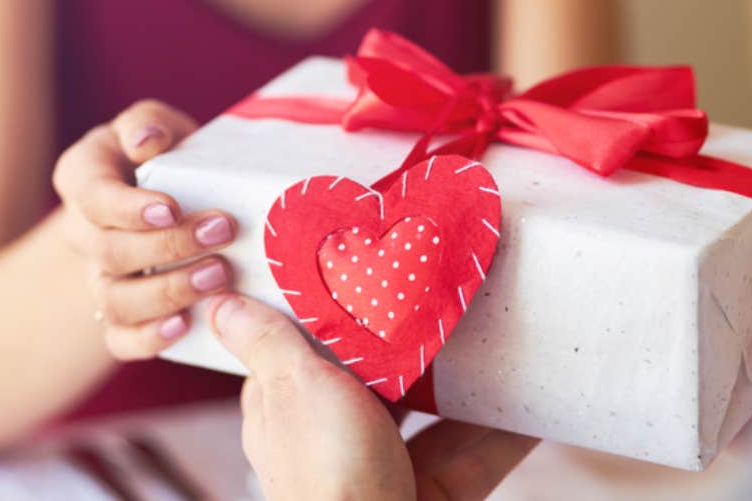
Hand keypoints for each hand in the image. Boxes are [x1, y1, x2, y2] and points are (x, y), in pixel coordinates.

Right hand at [52, 100, 236, 359]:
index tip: (172, 208)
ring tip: (219, 276)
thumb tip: (147, 140)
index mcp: (82, 178)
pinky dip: (149, 339)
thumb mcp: (155, 124)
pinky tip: (186, 325)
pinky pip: (120, 340)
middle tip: (222, 232)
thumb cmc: (165, 153)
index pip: (92, 197)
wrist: (170, 196)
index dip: (128, 208)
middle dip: (168, 246)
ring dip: (168, 292)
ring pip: (114, 300)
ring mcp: (97, 277)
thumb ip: (147, 123)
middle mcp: (83, 232)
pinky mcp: (119, 315)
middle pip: (108, 252)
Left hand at [210, 294, 538, 500]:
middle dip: (417, 346)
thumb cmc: (327, 472)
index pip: (303, 351)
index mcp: (287, 411)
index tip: (374, 273)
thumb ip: (268, 343)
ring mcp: (382, 470)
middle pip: (377, 381)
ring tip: (503, 338)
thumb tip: (219, 304)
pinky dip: (503, 433)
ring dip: (468, 385)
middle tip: (455, 297)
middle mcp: (332, 440)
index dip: (335, 316)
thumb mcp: (295, 388)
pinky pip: (471, 456)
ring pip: (431, 417)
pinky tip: (533, 405)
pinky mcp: (429, 495)